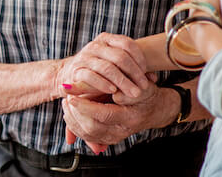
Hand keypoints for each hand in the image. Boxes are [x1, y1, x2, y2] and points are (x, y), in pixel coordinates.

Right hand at [56, 33, 151, 99]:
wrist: (71, 75)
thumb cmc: (99, 71)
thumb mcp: (116, 67)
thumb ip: (133, 69)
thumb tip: (153, 79)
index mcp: (107, 39)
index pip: (127, 44)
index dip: (139, 59)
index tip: (147, 74)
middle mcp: (95, 45)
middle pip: (120, 56)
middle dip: (134, 74)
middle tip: (143, 87)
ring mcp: (85, 57)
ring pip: (107, 67)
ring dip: (123, 82)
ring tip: (133, 93)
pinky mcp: (76, 70)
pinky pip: (91, 76)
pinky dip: (103, 83)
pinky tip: (113, 90)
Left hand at [62, 83, 177, 153]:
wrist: (155, 109)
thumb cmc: (145, 92)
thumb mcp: (137, 84)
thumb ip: (119, 84)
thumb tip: (97, 85)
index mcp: (130, 117)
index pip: (104, 115)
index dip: (85, 106)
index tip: (71, 96)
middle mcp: (122, 131)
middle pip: (92, 128)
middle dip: (75, 113)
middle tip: (67, 98)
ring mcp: (115, 137)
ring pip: (88, 135)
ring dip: (72, 120)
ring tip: (66, 104)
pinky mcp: (109, 139)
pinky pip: (88, 138)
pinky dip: (75, 126)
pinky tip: (70, 113)